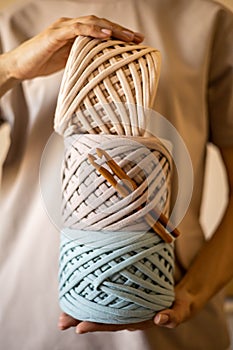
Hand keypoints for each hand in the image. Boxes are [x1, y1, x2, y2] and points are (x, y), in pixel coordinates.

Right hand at [3, 16, 143, 80]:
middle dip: (121, 31)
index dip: (119, 35)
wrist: (21, 66)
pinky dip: (92, 30)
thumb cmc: (43, 64)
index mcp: (76, 34)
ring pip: (92, 23)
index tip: (136, 43)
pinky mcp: (55, 34)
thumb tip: (103, 68)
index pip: (101, 31)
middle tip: (138, 39)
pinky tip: (106, 35)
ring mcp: (63, 28)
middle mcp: (71, 26)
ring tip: (128, 37)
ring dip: (112, 29)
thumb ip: (85, 60)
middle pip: (101, 24)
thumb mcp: (70, 63)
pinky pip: (76, 28)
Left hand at [58, 282, 195, 332]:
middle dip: (81, 320)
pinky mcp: (127, 293)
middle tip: (61, 321)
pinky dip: (95, 293)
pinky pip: (109, 295)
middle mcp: (128, 314)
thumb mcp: (181, 310)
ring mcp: (126, 304)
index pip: (115, 324)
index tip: (79, 327)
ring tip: (63, 310)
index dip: (97, 325)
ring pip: (102, 307)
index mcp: (139, 320)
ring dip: (83, 308)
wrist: (181, 298)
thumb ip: (174, 316)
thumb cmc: (180, 306)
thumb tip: (160, 320)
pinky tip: (82, 288)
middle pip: (103, 319)